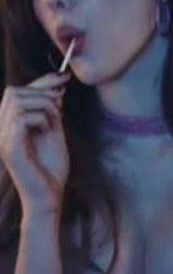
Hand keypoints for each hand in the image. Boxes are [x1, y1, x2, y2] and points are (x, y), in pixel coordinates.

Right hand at [0, 72, 69, 217]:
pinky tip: (48, 129)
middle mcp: (3, 129)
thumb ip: (52, 112)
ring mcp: (4, 138)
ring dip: (43, 104)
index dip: (41, 81)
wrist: (50, 195)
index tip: (64, 78)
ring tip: (56, 119)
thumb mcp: (54, 132)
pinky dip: (40, 118)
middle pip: (13, 91)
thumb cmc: (51, 167)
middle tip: (62, 101)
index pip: (17, 92)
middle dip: (42, 90)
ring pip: (17, 101)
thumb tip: (56, 88)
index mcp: (11, 124)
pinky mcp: (11, 149)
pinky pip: (21, 119)